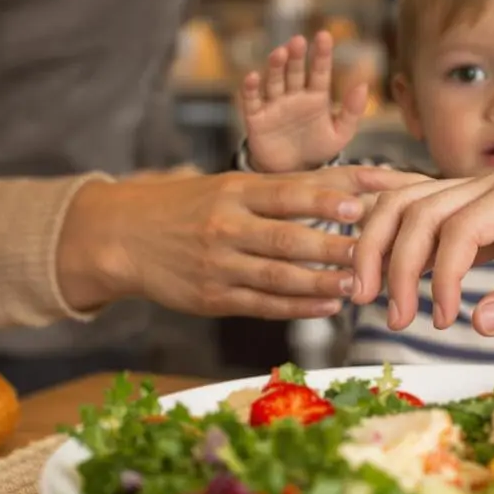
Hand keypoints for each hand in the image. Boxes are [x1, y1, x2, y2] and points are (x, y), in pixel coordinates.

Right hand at [58, 167, 373, 319]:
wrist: (122, 238)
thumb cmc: (188, 206)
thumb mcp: (226, 186)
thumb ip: (281, 190)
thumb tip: (347, 187)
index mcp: (233, 192)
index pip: (287, 192)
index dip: (325, 200)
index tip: (359, 204)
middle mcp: (226, 227)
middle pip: (286, 238)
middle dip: (331, 247)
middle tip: (370, 251)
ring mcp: (219, 265)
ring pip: (278, 277)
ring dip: (321, 283)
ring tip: (357, 286)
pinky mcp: (213, 298)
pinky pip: (262, 305)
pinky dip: (297, 307)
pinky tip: (327, 306)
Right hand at [240, 31, 367, 172]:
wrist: (292, 173)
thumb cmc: (317, 149)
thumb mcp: (339, 134)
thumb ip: (351, 112)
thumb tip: (364, 86)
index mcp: (316, 97)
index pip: (320, 71)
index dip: (321, 54)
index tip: (324, 36)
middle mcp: (294, 95)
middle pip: (295, 71)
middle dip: (296, 56)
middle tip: (298, 41)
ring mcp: (274, 105)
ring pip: (274, 81)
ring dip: (276, 67)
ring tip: (279, 53)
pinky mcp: (256, 118)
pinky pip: (252, 101)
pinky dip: (251, 89)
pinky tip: (253, 77)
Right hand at [348, 169, 493, 334]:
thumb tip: (478, 325)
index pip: (454, 228)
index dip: (437, 276)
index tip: (442, 322)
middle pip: (417, 209)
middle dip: (389, 259)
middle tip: (387, 315)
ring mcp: (493, 201)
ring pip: (415, 210)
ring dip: (387, 250)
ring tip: (374, 299)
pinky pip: (435, 223)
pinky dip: (403, 240)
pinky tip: (375, 251)